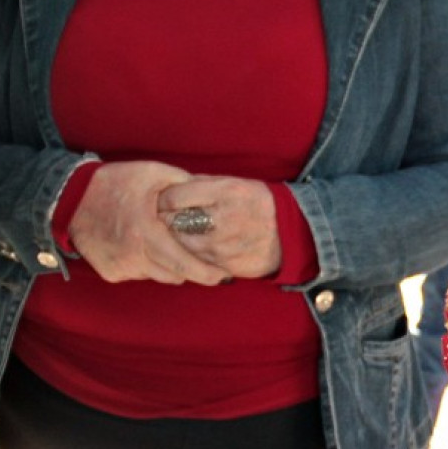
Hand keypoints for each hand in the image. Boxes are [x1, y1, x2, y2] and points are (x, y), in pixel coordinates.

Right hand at [70, 161, 231, 285]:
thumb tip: (211, 192)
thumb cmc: (115, 183)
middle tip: (207, 266)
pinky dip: (147, 264)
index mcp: (146, 233)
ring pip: (157, 275)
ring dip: (168, 266)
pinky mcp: (110, 273)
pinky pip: (139, 274)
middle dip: (193, 272)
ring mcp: (120, 267)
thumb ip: (184, 184)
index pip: (183, 263)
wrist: (70, 199)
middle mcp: (133, 256)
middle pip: (173, 275)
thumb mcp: (153, 173)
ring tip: (170, 246)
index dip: (206, 273)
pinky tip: (143, 245)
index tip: (224, 276)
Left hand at [154, 175, 283, 279]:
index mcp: (226, 192)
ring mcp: (223, 245)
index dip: (163, 199)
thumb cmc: (255, 203)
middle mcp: (223, 218)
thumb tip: (170, 186)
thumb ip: (202, 184)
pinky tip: (191, 248)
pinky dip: (188, 255)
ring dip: (173, 240)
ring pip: (180, 245)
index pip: (175, 197)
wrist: (286, 234)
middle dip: (164, 220)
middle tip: (161, 219)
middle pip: (174, 222)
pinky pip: (194, 261)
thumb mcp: (234, 183)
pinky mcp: (223, 265)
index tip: (161, 201)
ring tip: (177, 233)